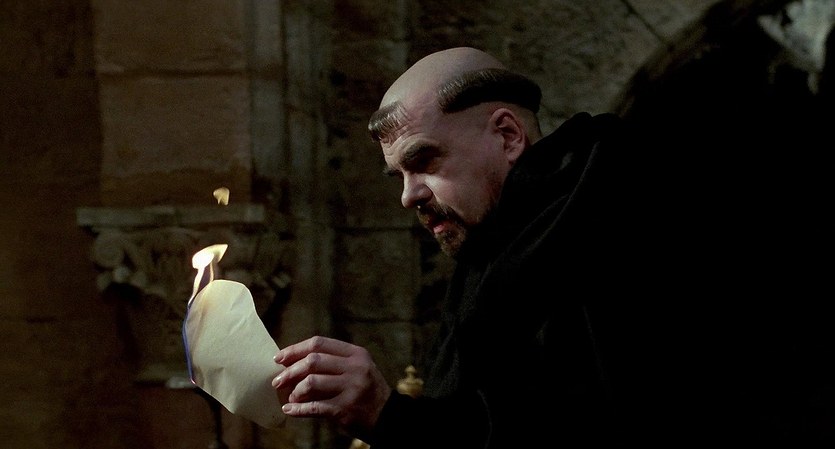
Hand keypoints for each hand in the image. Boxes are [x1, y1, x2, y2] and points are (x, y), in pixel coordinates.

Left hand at [273, 336, 391, 438]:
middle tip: (277, 381)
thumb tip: (291, 363)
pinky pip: (315, 407)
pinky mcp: (346, 409)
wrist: (387, 417)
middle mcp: (356, 368)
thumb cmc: (365, 391)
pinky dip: (298, 410)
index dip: (295, 349)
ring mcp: (352, 388)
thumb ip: (331, 363)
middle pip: (313, 361)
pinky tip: (289, 410)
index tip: (279, 358)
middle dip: (290, 371)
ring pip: (311, 382)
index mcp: (356, 354)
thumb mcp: (356, 369)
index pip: (319, 343)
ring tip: (290, 398)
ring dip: (295, 391)